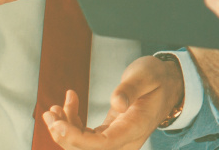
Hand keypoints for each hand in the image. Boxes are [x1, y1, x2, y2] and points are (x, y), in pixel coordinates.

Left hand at [43, 55, 184, 149]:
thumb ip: (130, 89)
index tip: (59, 124)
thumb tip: (117, 103)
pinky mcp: (109, 135)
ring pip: (83, 146)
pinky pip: (86, 137)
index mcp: (136, 128)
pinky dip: (72, 123)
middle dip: (64, 135)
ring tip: (55, 108)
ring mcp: (117, 140)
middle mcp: (126, 140)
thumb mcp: (146, 76)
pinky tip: (68, 104)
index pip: (103, 144)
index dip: (77, 138)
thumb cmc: (157, 78)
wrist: (168, 85)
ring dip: (64, 129)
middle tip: (50, 113)